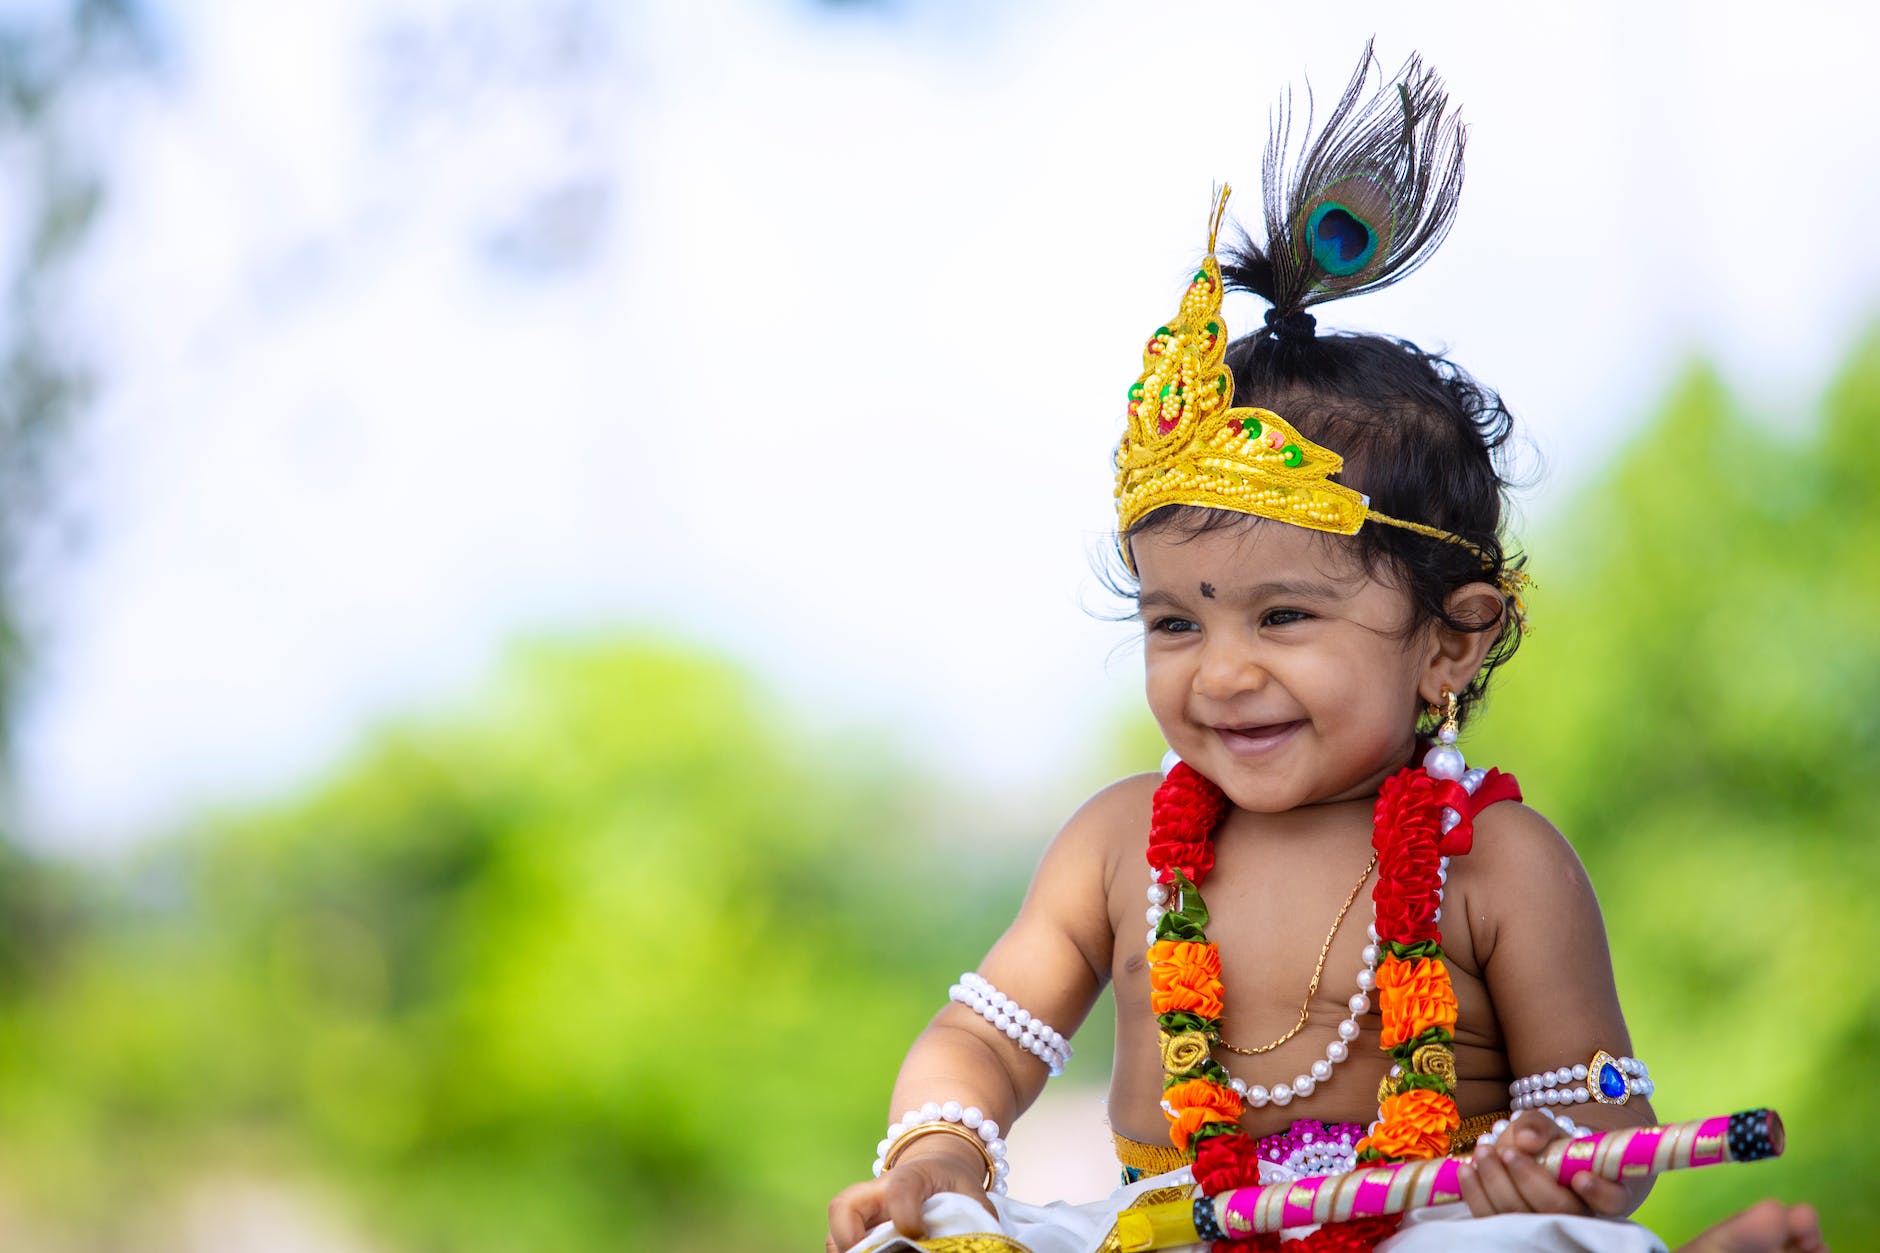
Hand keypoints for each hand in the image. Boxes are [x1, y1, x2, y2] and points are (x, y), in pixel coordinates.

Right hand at [826, 1140, 991, 1251]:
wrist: (936, 1170)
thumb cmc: (953, 1184)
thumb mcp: (972, 1195)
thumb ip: (976, 1221)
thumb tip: (975, 1245)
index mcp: (912, 1176)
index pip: (900, 1189)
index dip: (904, 1212)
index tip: (918, 1233)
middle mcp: (877, 1192)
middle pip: (845, 1207)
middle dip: (854, 1241)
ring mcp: (862, 1213)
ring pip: (834, 1233)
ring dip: (849, 1252)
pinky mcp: (855, 1232)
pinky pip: (839, 1248)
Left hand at [1455, 1110, 1629, 1218]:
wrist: (1529, 1161)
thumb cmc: (1547, 1144)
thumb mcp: (1546, 1126)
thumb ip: (1538, 1126)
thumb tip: (1528, 1139)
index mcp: (1600, 1190)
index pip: (1612, 1199)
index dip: (1599, 1193)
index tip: (1581, 1177)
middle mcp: (1577, 1215)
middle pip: (1556, 1208)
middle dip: (1528, 1179)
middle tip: (1506, 1151)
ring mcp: (1544, 1228)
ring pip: (1522, 1218)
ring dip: (1496, 1183)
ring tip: (1483, 1152)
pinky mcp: (1511, 1231)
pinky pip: (1492, 1221)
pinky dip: (1476, 1194)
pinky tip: (1468, 1170)